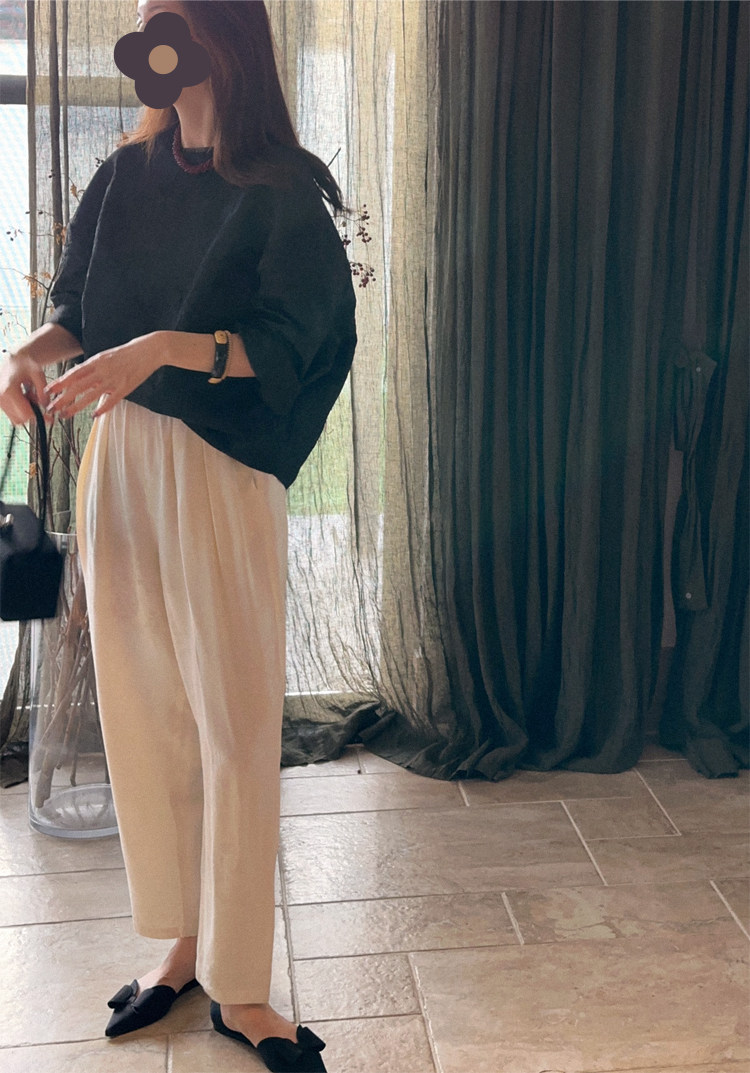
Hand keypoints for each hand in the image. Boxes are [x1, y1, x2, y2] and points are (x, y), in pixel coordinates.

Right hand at [0, 351, 50, 425]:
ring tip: (30, 396)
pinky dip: (20, 410)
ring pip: (16, 418)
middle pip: (21, 419)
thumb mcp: (38, 374)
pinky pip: (11, 414)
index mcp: (9, 390)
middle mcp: (1, 397)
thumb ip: (43, 391)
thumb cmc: (24, 363)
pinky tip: (23, 397)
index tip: (49, 418)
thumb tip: (46, 406)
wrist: (12, 358)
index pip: (26, 414)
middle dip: (32, 413)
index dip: (40, 417)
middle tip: (38, 400)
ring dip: (26, 412)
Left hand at [44, 332, 163, 418]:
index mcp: (96, 361)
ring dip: (76, 406)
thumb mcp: (106, 356)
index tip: (48, 390)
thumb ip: (93, 368)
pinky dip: (102, 408)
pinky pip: (111, 400)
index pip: (73, 374)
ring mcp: (113, 379)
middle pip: (78, 386)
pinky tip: (94, 415)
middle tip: (51, 408)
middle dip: (62, 398)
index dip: (60, 383)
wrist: (149, 350)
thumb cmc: (127, 353)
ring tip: (66, 415)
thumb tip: (80, 378)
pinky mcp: (125, 387)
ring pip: (90, 395)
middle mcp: (102, 370)